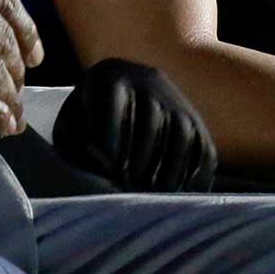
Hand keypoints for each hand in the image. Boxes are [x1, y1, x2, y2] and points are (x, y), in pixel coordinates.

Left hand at [53, 58, 217, 192]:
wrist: (118, 104)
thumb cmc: (83, 127)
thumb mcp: (71, 129)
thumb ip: (76, 145)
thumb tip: (102, 163)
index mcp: (109, 76)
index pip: (113, 104)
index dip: (111, 137)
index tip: (106, 168)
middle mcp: (147, 80)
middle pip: (151, 119)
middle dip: (141, 158)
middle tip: (130, 188)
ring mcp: (176, 100)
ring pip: (182, 132)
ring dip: (171, 169)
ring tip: (156, 197)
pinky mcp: (196, 122)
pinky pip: (203, 148)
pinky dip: (196, 175)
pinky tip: (181, 197)